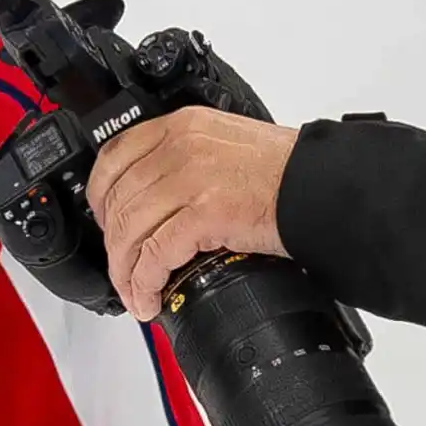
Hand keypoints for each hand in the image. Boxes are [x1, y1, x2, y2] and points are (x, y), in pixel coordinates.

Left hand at [85, 107, 299, 320]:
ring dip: (125, 272)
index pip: (113, 158)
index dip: (99, 197)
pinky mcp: (205, 213)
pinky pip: (156, 254)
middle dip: (113, 245)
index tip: (102, 222)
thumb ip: (184, 158)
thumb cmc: (286, 171)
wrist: (327, 187)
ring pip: (130, 231)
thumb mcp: (222, 143)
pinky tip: (149, 297)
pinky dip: (145, 282)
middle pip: (118, 201)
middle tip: (120, 270)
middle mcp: (179, 148)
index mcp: (180, 127)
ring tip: (134, 293)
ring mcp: (190, 179)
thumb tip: (155, 196)